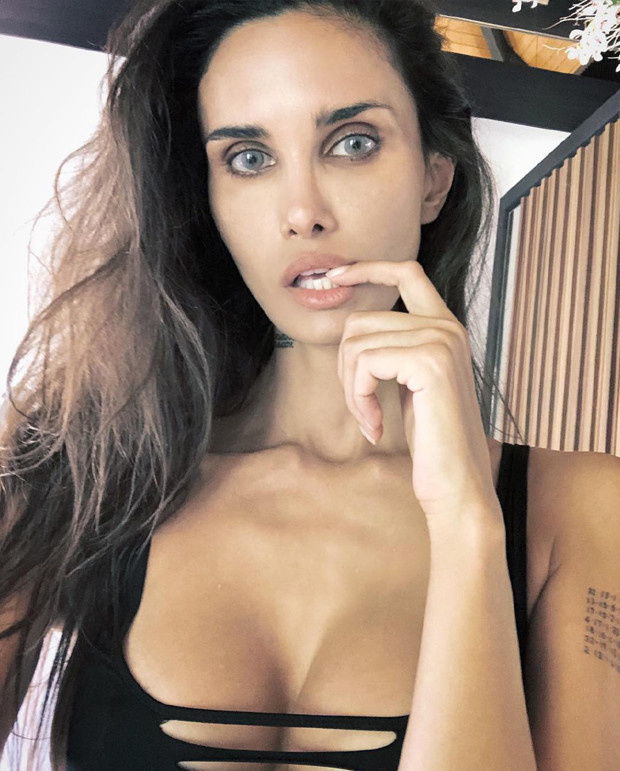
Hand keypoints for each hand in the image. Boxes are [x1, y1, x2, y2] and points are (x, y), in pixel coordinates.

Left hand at [326, 259, 501, 533]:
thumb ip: (392, 350)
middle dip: (345, 369)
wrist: (457, 485)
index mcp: (445, 327)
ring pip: (356, 344)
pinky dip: (358, 399)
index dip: (368, 268)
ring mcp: (441, 340)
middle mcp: (447, 326)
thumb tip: (351, 329)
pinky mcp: (429, 361)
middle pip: (360, 322)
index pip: (406, 273)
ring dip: (351, 390)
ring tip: (370, 420)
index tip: (336, 276)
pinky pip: (364, 364)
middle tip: (362, 409)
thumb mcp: (408, 385)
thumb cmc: (431, 441)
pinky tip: (375, 428)